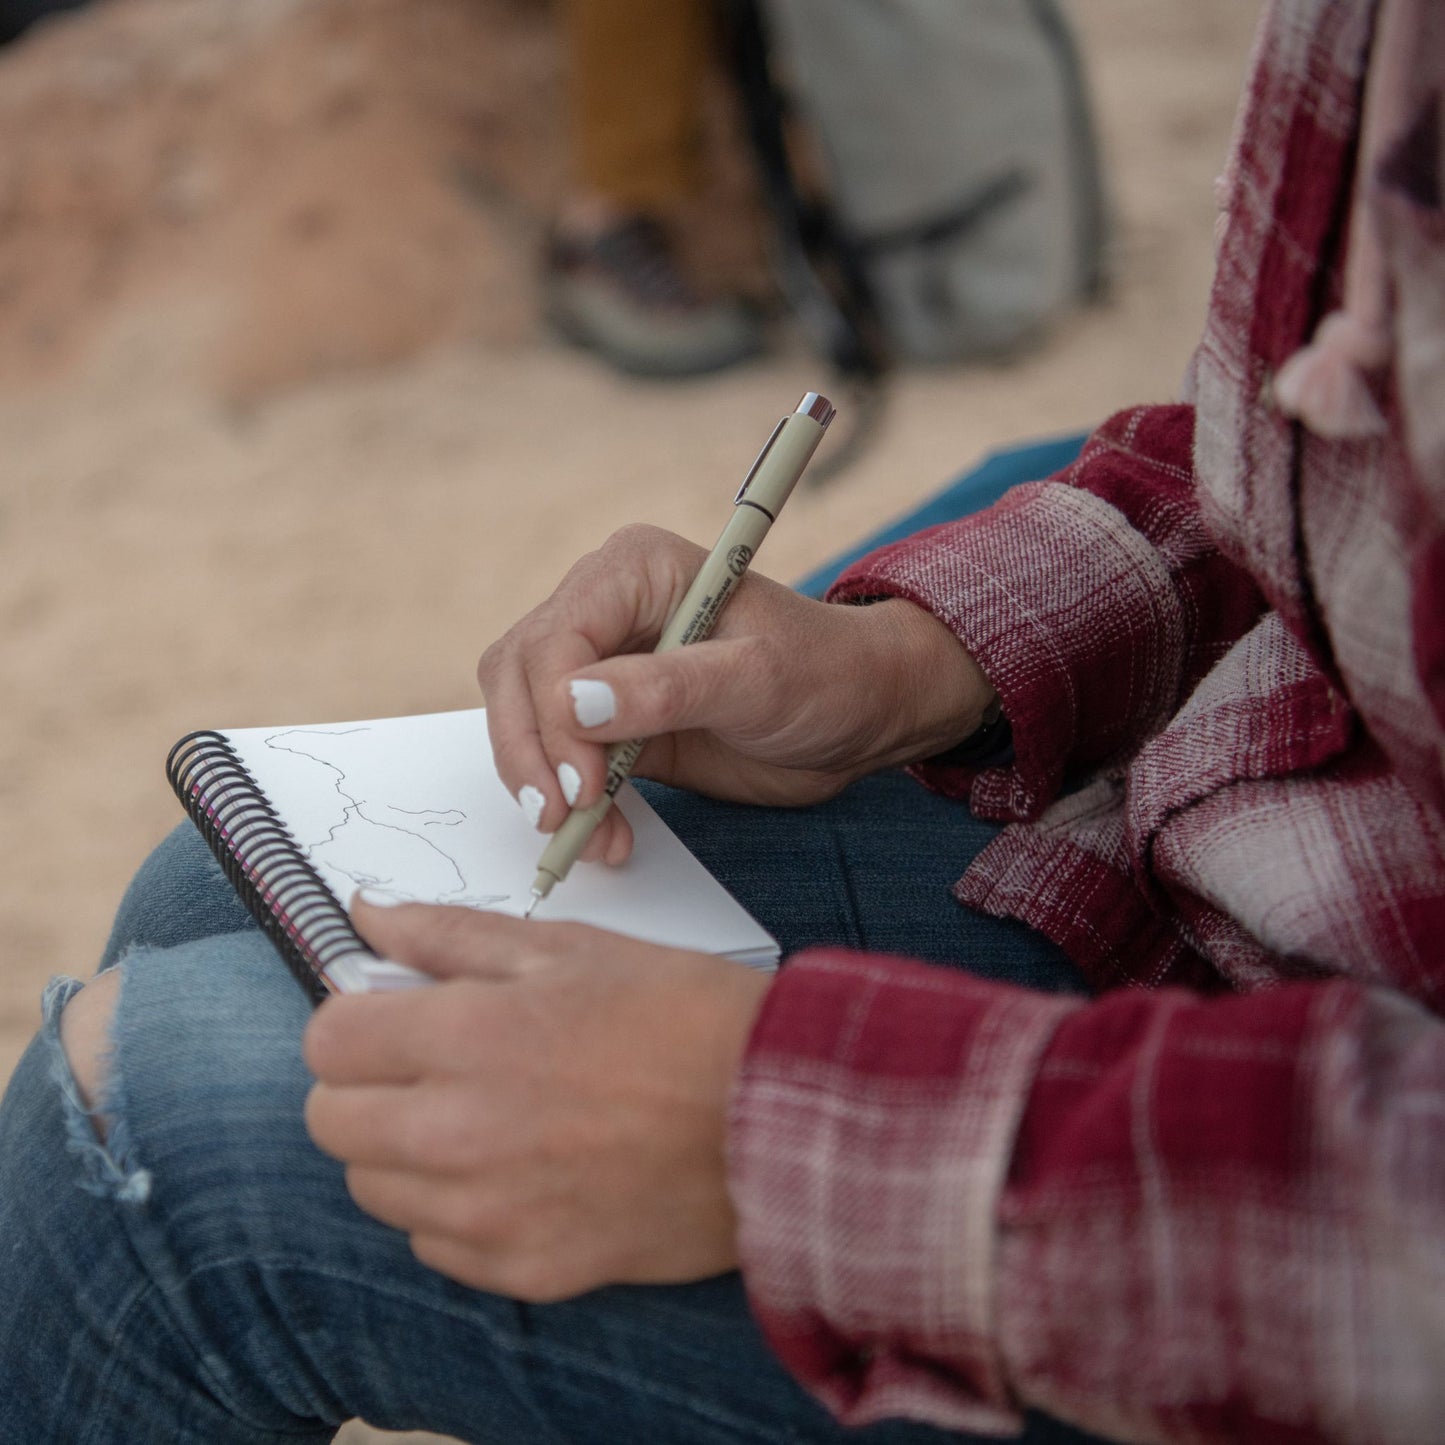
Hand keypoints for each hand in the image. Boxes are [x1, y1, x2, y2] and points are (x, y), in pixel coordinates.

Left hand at [303, 895, 771, 1301]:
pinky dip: (456, 1212)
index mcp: (468, 1035)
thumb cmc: (682, 1015)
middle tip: (431, 1066)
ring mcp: (490, 1214)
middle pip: (332, 1123)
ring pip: (374, 1191)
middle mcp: (460, 1133)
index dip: (354, 1020)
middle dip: (366, 1086)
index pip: (327, 1041)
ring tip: (483, 1117)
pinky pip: (436, 1246)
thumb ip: (452, 934)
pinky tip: (518, 1172)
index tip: (391, 1016)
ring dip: (405, 1151)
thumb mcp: (571, 949)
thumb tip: (367, 913)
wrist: (779, 1115)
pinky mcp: (527, 1270)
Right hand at [477, 524, 994, 863]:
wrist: (859, 714)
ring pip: (522, 717)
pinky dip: (566, 801)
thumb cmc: (825, 674)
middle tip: (562, 820)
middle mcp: (604, 606)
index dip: (551, 712)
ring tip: (589, 839)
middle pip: (519, 675)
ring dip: (542, 784)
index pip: (556, 636)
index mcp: (636, 569)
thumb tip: (572, 702)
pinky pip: (556, 757)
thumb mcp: (759, 678)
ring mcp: (600, 664)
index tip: (583, 783)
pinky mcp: (607, 720)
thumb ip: (668, 688)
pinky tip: (602, 835)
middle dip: (530, 752)